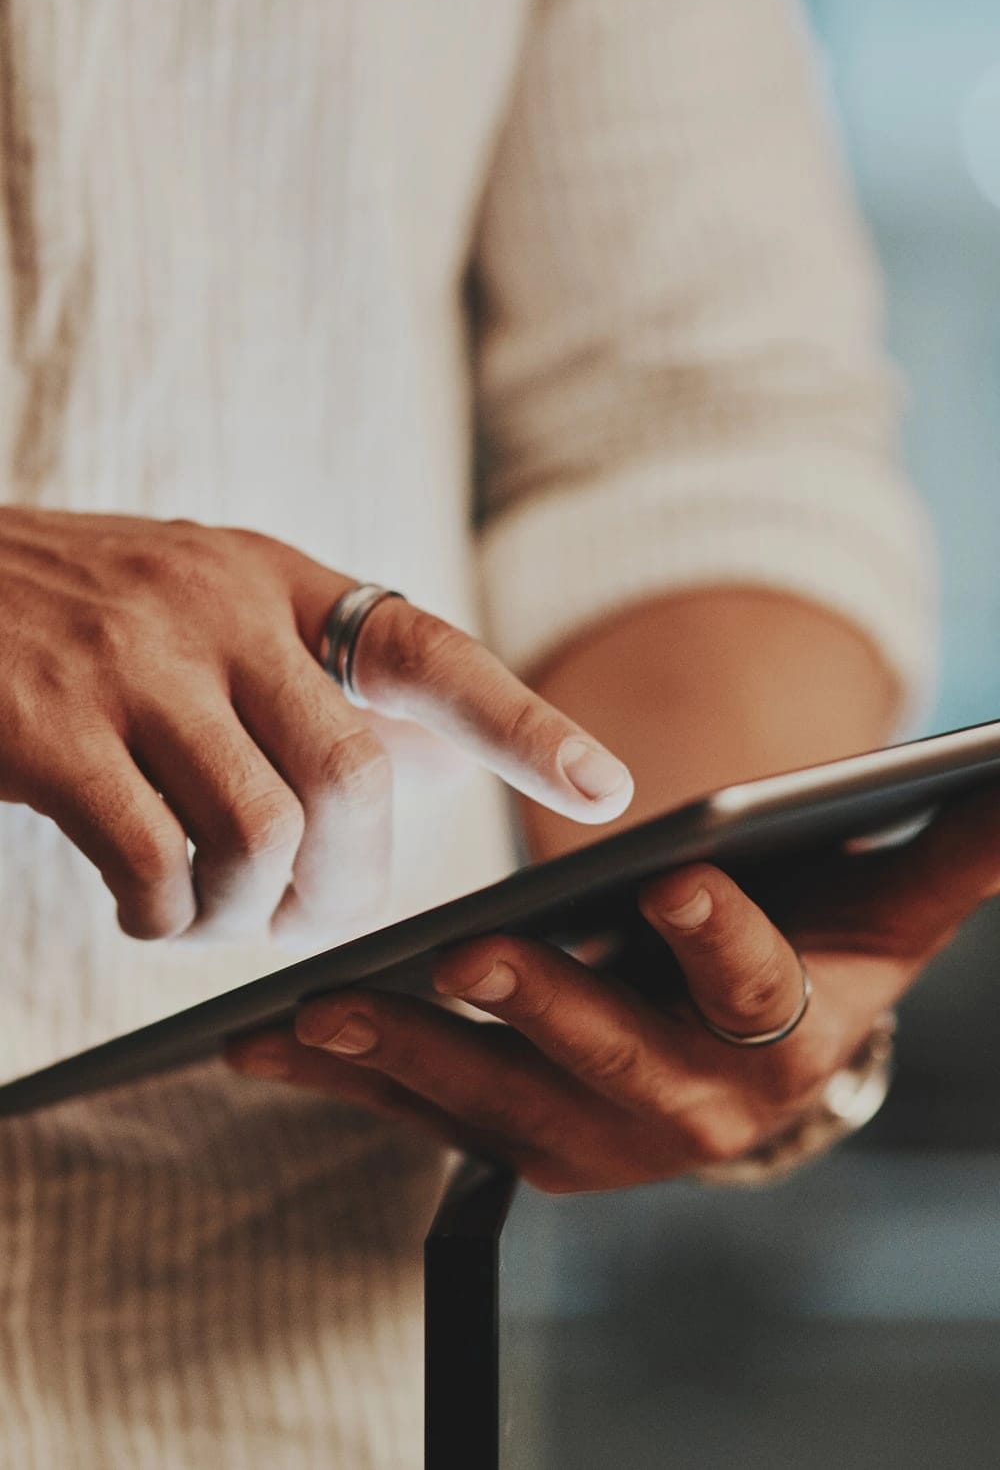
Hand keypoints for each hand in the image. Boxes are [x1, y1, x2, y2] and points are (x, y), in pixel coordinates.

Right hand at [0, 507, 631, 946]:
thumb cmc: (75, 617)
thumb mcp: (205, 610)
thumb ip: (314, 681)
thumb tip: (444, 762)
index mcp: (274, 580)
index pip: (427, 654)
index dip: (522, 725)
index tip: (605, 789)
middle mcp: (217, 607)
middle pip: (356, 781)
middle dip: (350, 884)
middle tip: (310, 921)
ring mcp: (131, 662)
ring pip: (263, 833)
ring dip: (250, 914)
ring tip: (208, 917)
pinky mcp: (47, 726)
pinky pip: (154, 863)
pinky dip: (163, 919)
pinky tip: (143, 910)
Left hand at [228, 788, 999, 1190]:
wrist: (753, 1049)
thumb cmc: (819, 947)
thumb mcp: (894, 895)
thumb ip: (964, 838)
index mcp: (786, 1036)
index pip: (759, 991)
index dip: (718, 937)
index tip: (669, 876)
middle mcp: (692, 1108)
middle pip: (608, 1056)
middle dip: (537, 1007)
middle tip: (463, 955)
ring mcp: (596, 1137)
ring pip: (495, 1097)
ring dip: (406, 1054)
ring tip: (320, 1007)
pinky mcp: (518, 1141)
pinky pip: (426, 1114)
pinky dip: (348, 1081)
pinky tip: (268, 1044)